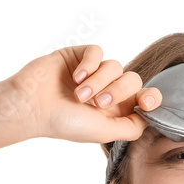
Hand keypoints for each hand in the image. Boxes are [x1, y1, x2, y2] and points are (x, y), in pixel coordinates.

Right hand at [5, 44, 161, 143]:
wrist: (33, 107)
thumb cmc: (64, 123)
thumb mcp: (103, 132)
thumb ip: (131, 127)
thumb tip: (149, 117)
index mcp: (115, 110)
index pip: (144, 98)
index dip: (151, 98)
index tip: (146, 102)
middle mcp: (106, 90)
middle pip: (132, 80)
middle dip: (118, 91)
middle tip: (97, 103)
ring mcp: (93, 72)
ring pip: (115, 65)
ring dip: (98, 81)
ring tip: (79, 95)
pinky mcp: (79, 56)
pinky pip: (98, 52)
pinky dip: (90, 64)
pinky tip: (75, 77)